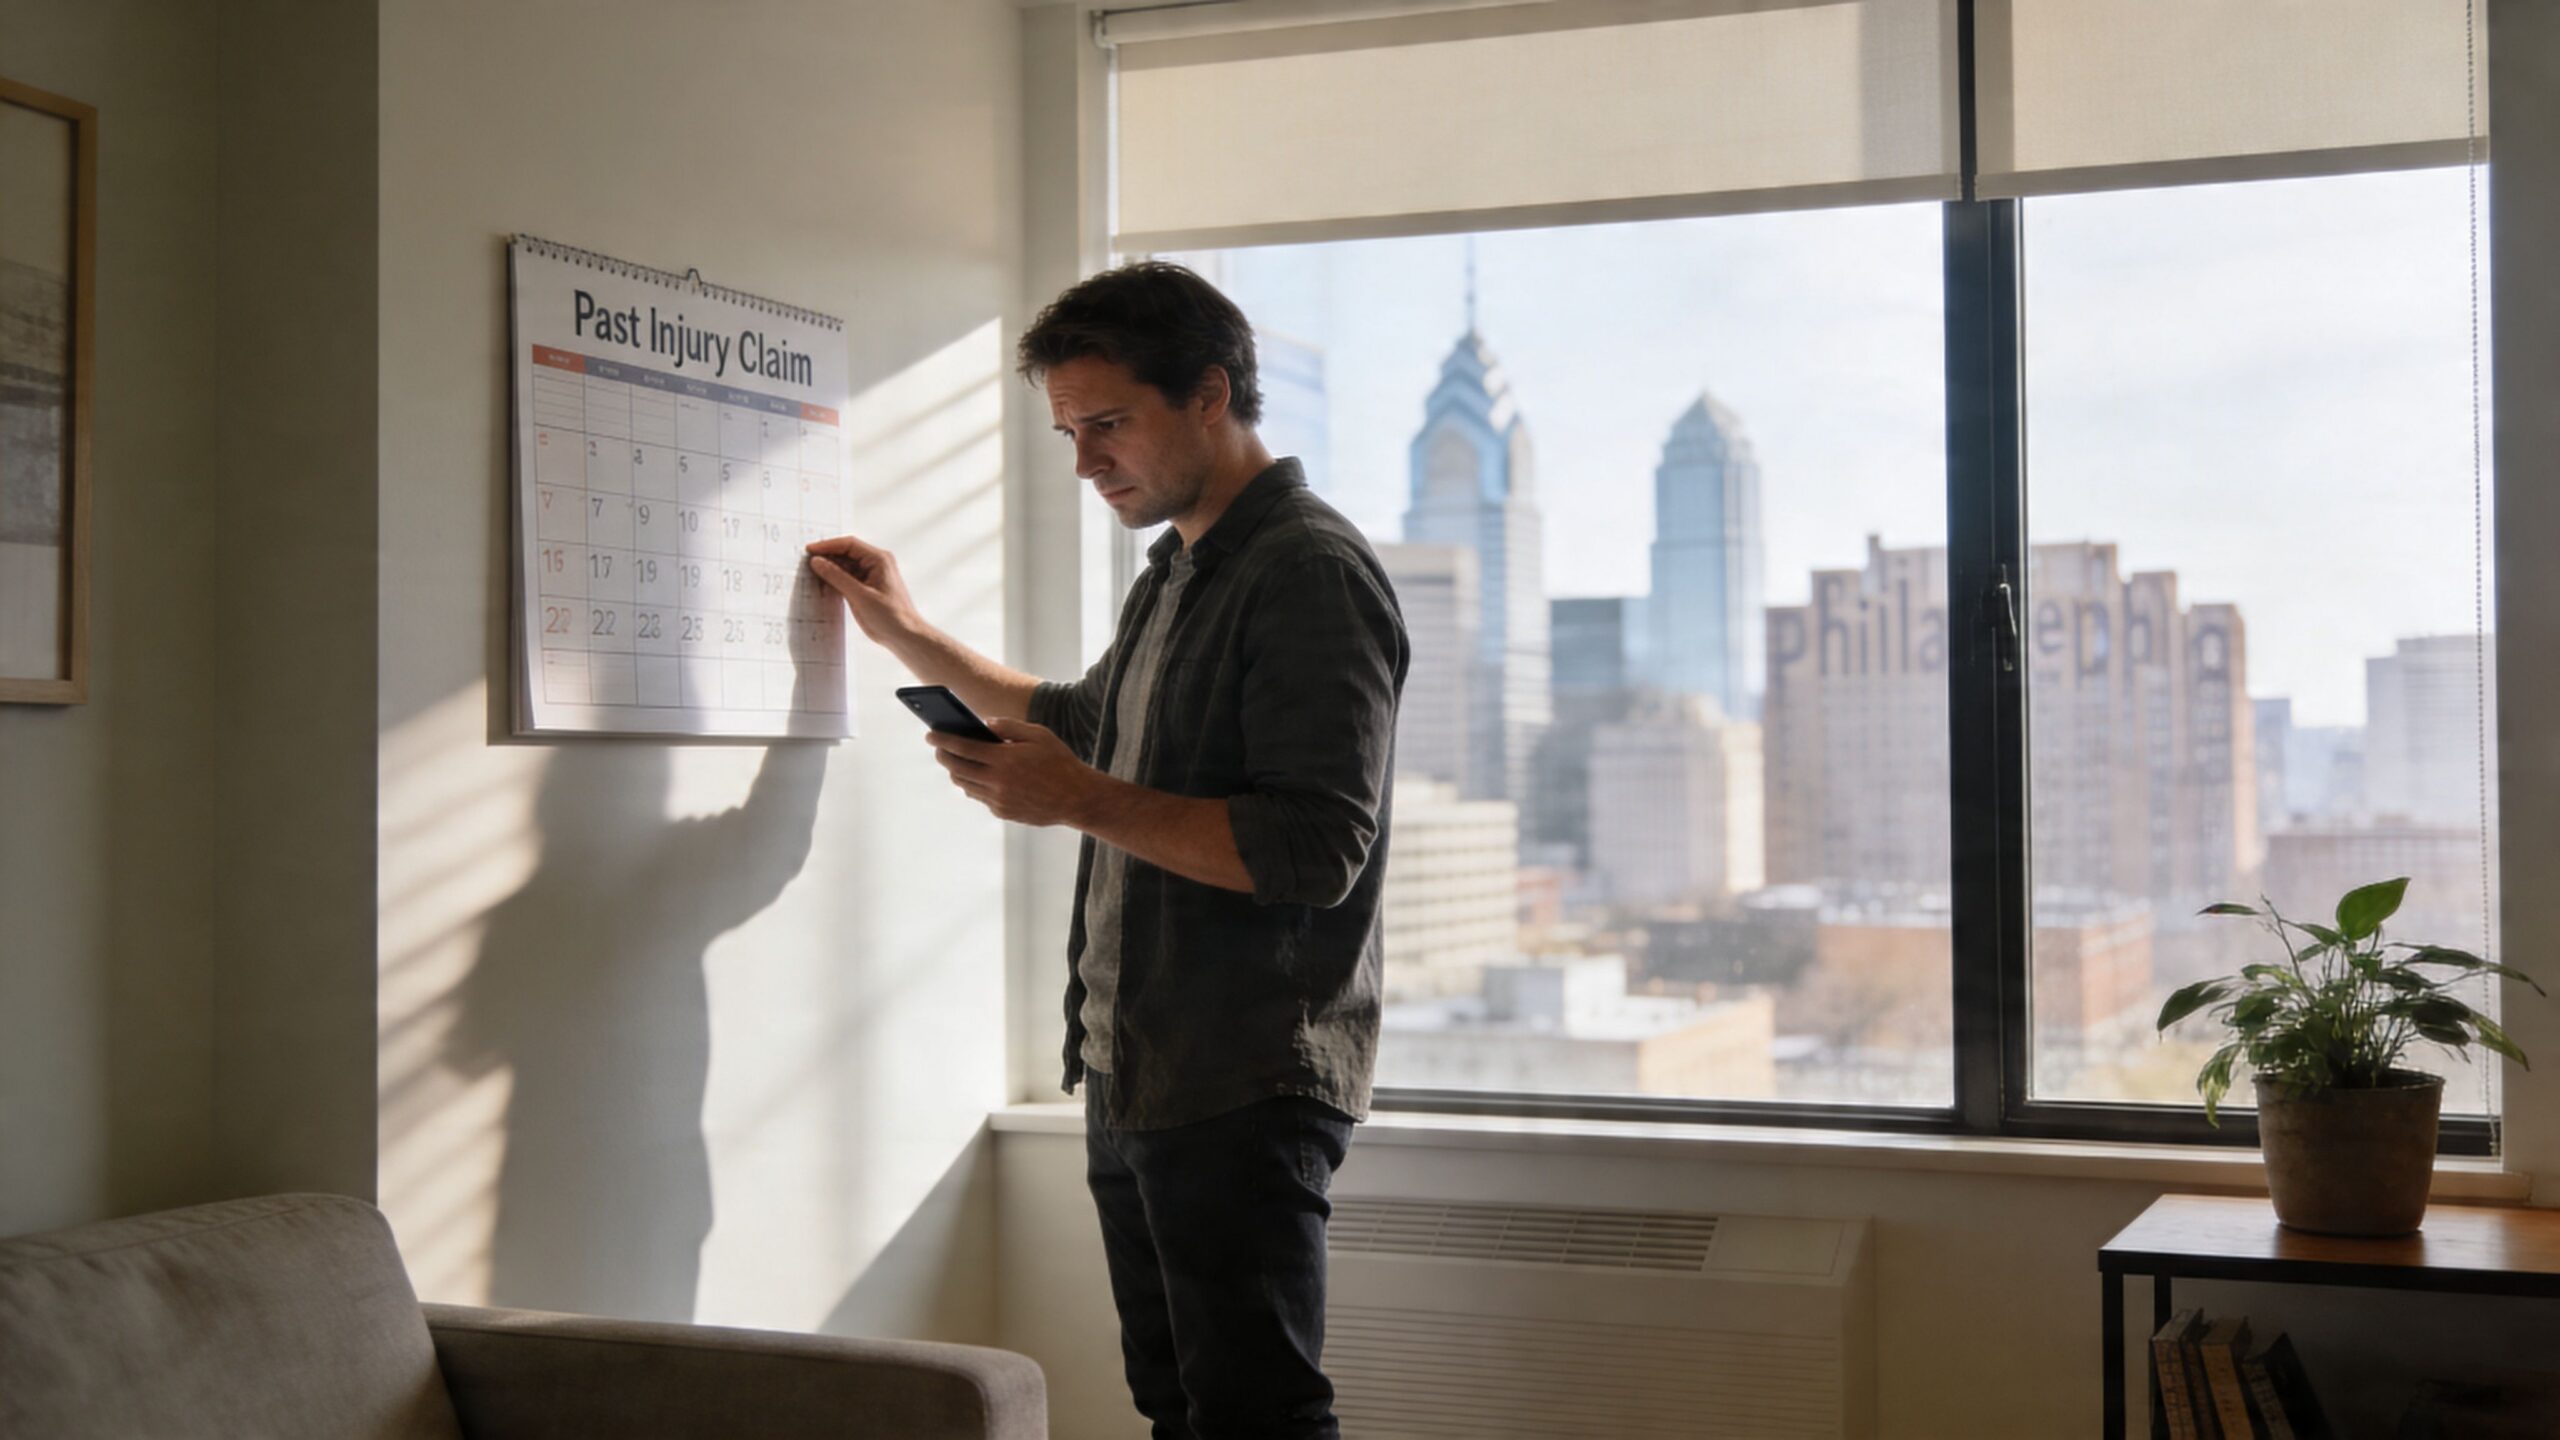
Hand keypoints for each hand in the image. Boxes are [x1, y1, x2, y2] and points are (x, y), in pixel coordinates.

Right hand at [805, 533, 921, 644]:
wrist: (904, 636)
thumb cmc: (892, 616)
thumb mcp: (860, 596)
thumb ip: (837, 577)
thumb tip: (818, 562)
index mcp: (879, 559)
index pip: (849, 544)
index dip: (827, 545)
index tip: (810, 550)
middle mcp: (876, 564)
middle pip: (846, 553)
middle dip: (827, 557)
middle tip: (807, 563)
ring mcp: (871, 576)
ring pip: (845, 566)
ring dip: (830, 570)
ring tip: (812, 574)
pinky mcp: (867, 588)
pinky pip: (847, 578)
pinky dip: (835, 580)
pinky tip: (823, 584)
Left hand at [927, 717, 1099, 828]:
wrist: (1077, 798)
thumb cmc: (1059, 762)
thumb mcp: (1038, 735)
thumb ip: (1009, 726)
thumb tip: (984, 723)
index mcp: (1004, 759)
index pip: (962, 747)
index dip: (943, 739)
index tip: (930, 733)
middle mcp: (997, 781)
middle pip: (957, 768)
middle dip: (944, 755)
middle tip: (939, 747)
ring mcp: (998, 800)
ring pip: (965, 785)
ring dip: (956, 771)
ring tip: (955, 761)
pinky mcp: (1003, 812)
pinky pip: (980, 797)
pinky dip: (974, 785)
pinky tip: (977, 776)